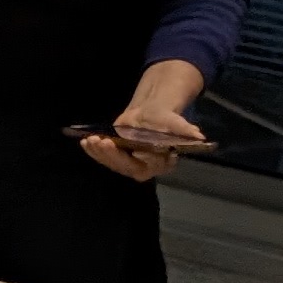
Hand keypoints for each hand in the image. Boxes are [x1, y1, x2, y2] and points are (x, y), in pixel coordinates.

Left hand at [76, 101, 207, 183]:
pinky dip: (92, 150)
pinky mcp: (115, 157)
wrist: (151, 115)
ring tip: (89, 140)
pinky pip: (103, 157)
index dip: (136, 160)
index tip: (130, 150)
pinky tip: (84, 141)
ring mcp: (127, 163)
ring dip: (98, 153)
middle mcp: (143, 167)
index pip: (147, 165)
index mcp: (160, 162)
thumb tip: (198, 136)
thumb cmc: (165, 119)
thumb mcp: (174, 121)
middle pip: (125, 165)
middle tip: (100, 142)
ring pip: (111, 162)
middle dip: (111, 155)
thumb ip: (183, 130)